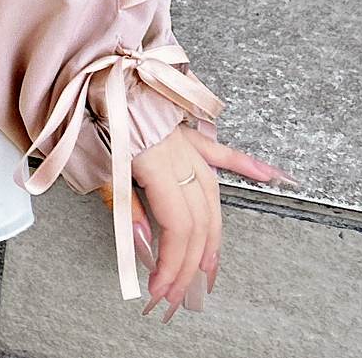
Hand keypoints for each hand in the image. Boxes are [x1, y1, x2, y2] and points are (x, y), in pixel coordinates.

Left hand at [106, 124, 295, 320]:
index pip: (176, 226)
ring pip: (212, 197)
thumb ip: (123, 206)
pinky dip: (247, 165)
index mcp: (155, 161)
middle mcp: (178, 154)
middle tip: (178, 293)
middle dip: (189, 263)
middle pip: (197, 220)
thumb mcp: (94, 164)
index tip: (160, 289)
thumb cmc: (90, 112)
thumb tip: (145, 246)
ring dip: (213, 238)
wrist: (96, 69)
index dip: (172, 263)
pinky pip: (221, 151)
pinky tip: (271, 175)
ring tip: (210, 269)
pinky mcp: (186, 131)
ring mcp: (186, 142)